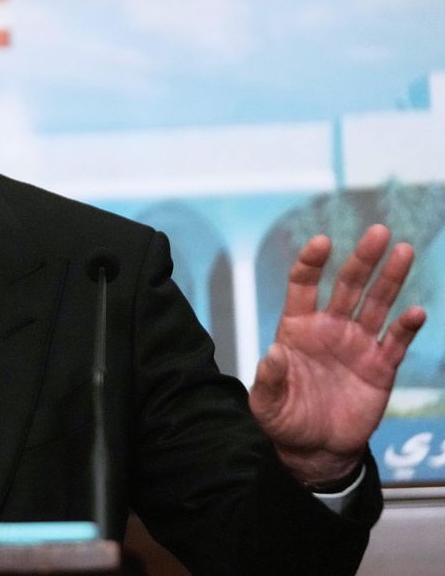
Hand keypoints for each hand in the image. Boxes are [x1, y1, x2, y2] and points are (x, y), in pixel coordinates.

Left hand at [249, 224, 426, 485]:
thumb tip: (272, 355)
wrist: (314, 449)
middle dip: (362, 259)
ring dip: (390, 279)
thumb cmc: (284, 419)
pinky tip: (416, 312)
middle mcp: (330, 329)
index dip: (312, 264)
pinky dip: (406, 327)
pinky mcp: (380, 367)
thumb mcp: (266, 403)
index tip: (321, 243)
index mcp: (297, 329)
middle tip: (377, 232)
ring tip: (403, 251)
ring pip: (377, 304)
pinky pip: (395, 342)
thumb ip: (269, 379)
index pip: (304, 287)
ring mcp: (357, 345)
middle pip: (348, 286)